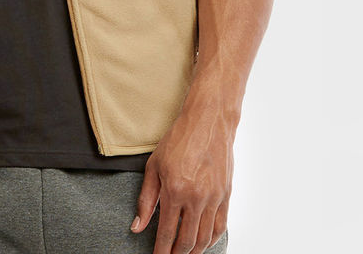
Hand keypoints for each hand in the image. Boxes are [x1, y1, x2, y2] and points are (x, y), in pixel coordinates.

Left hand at [130, 85, 234, 252]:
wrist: (207, 121)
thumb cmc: (178, 140)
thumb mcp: (154, 166)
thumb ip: (146, 200)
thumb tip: (137, 227)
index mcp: (175, 190)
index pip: (167, 233)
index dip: (161, 251)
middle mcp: (196, 198)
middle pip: (187, 241)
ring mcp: (214, 197)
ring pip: (205, 238)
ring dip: (194, 251)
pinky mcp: (226, 194)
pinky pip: (220, 226)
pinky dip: (211, 239)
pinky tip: (203, 242)